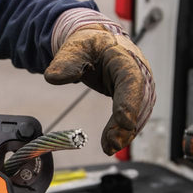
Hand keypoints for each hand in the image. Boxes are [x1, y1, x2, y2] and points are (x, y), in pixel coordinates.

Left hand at [46, 12, 154, 154]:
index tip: (123, 121)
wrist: (96, 45)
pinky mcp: (132, 99)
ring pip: (138, 114)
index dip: (130, 102)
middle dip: (126, 125)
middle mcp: (138, 73)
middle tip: (113, 143)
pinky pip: (131, 118)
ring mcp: (138, 88)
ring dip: (125, 133)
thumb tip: (53, 77)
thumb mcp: (75, 48)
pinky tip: (110, 145)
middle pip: (139, 102)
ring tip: (109, 147)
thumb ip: (65, 62)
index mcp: (125, 58)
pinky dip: (122, 133)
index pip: (131, 81)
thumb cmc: (88, 44)